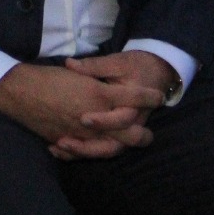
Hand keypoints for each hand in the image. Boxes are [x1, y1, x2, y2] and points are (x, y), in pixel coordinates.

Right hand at [0, 62, 160, 160]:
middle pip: (129, 133)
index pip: (134, 98)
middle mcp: (94, 118)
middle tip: (148, 134)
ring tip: (128, 145)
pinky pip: (85, 153)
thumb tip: (115, 86)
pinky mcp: (67, 143)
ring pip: (110, 147)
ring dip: (122, 146)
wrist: (19, 91)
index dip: (149, 98)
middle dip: (141, 134)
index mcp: (99, 95)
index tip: (159, 97)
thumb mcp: (76, 72)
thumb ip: (97, 79)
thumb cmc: (49, 77)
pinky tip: (96, 150)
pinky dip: (92, 153)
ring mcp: (81, 134)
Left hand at [57, 52, 176, 159]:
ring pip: (106, 152)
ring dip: (82, 152)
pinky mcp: (115, 134)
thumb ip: (94, 66)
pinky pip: (100, 149)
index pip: (121, 120)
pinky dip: (81, 151)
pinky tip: (57, 149)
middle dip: (89, 147)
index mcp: (134, 107)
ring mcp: (124, 133)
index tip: (83, 118)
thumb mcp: (118, 62)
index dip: (103, 121)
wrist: (156, 72)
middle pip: (114, 146)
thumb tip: (69, 64)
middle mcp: (132, 125)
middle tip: (64, 141)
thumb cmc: (137, 66)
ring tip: (58, 145)